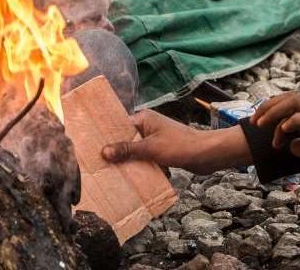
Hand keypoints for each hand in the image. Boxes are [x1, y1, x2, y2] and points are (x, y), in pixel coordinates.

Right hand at [101, 111, 250, 174]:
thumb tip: (104, 151)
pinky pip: (146, 160)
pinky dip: (140, 168)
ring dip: (128, 163)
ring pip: (136, 152)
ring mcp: (155, 140)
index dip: (106, 137)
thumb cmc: (180, 146)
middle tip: (97, 165)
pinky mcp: (162, 153)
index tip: (91, 148)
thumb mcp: (151, 149)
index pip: (119, 126)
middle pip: (126, 140)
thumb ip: (128, 149)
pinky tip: (130, 180)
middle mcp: (148, 127)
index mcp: (144, 119)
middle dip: (116, 153)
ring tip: (110, 174)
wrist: (208, 155)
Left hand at [255, 93, 299, 204]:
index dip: (278, 110)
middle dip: (270, 105)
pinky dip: (289, 123)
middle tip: (254, 121)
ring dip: (274, 111)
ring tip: (260, 126)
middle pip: (295, 96)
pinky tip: (282, 137)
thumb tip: (291, 144)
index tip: (264, 124)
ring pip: (297, 100)